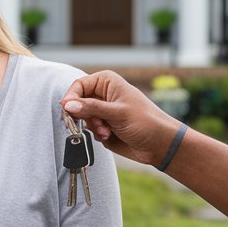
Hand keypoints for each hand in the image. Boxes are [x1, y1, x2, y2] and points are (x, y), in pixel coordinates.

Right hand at [61, 70, 181, 166]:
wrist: (160, 144)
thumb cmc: (146, 122)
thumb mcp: (117, 113)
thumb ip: (91, 108)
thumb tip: (67, 105)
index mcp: (107, 82)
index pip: (79, 85)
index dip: (72, 98)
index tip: (68, 110)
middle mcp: (103, 95)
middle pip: (78, 102)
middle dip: (85, 115)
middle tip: (95, 124)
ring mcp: (103, 111)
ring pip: (83, 118)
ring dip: (93, 127)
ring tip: (107, 131)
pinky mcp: (103, 126)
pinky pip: (89, 129)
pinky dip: (97, 134)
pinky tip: (109, 135)